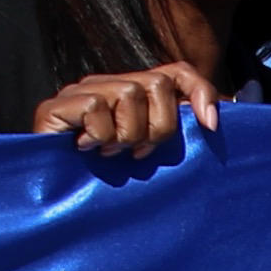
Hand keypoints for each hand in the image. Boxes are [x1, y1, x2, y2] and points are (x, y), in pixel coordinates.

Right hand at [29, 64, 218, 174]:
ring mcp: (80, 91)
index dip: (199, 91)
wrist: (52, 198)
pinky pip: (96, 107)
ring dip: (127, 135)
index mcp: (131, 93)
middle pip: (156, 83)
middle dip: (158, 127)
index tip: (211, 126)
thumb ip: (177, 134)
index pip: (176, 72)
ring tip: (109, 152)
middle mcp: (107, 84)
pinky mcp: (55, 105)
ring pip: (129, 92)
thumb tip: (219, 120)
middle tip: (137, 153)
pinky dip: (99, 135)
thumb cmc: (105, 182)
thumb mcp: (152, 155)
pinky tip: (86, 150)